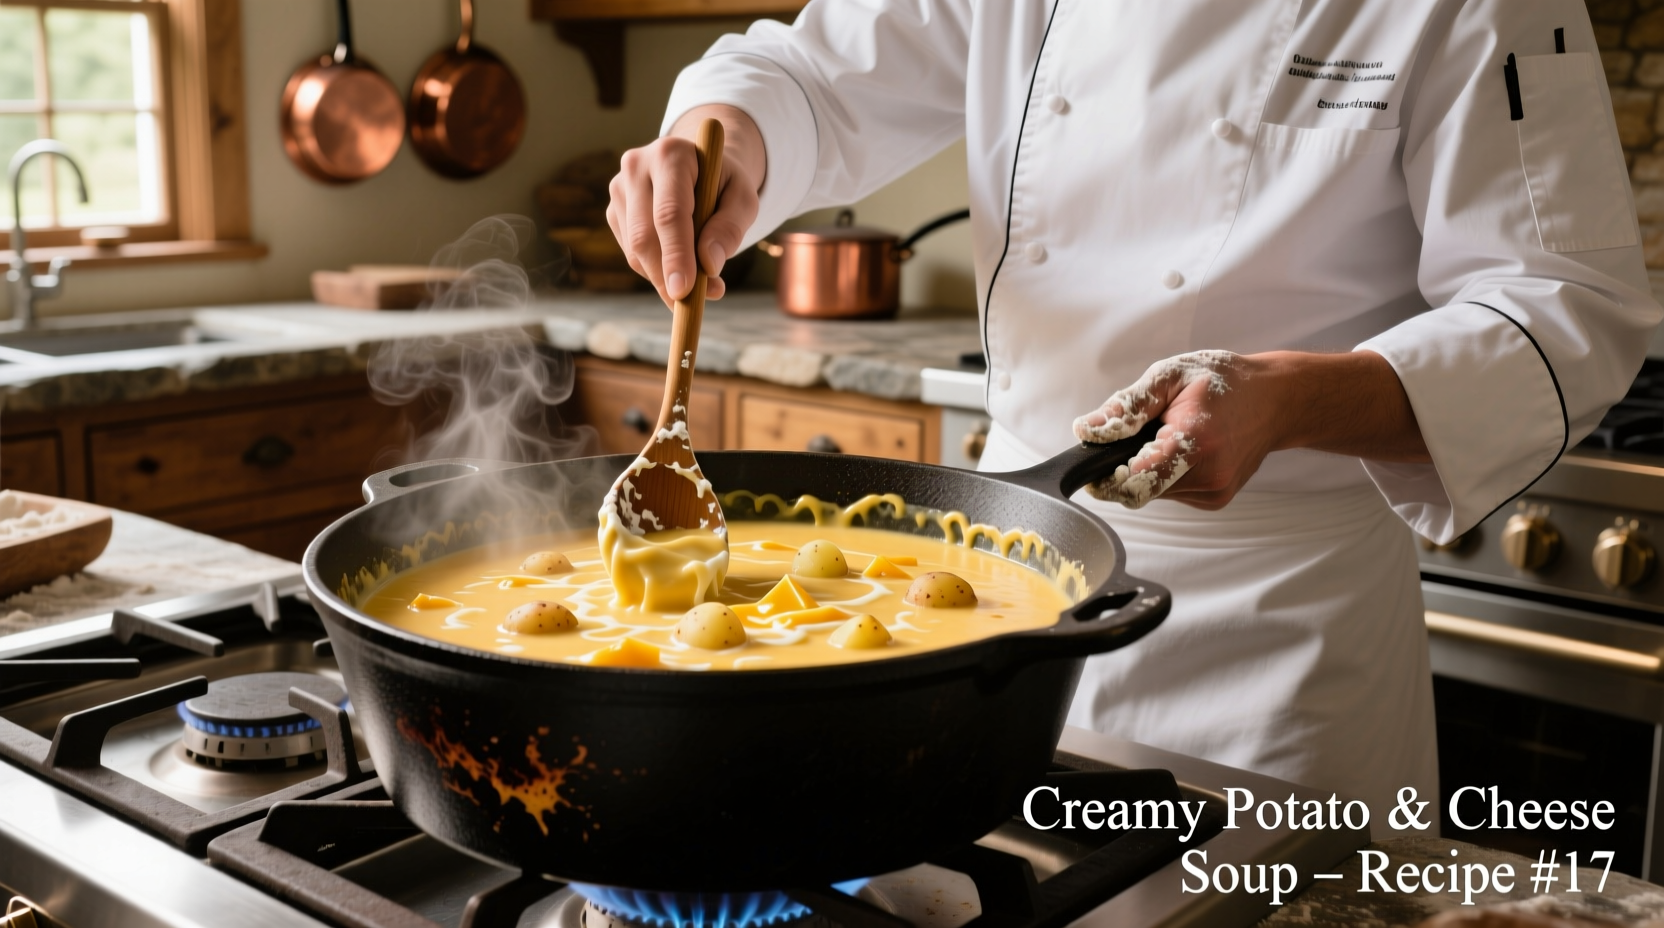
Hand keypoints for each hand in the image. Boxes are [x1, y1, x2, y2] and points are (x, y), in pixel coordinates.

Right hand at [608, 105, 766, 305]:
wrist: (700, 166)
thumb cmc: (724, 183)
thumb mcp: (743, 198)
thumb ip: (731, 228)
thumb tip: (710, 264)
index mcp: (671, 154)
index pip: (669, 213)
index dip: (676, 255)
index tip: (685, 290)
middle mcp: (636, 166)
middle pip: (644, 235)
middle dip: (666, 276)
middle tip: (691, 305)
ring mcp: (619, 188)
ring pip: (635, 249)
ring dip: (663, 277)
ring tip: (700, 286)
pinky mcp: (614, 210)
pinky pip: (631, 253)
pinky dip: (655, 270)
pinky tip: (679, 266)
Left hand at [1072, 350, 1429, 509]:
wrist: (1275, 399)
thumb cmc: (1222, 382)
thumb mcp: (1170, 377)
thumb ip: (1126, 407)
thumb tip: (1086, 431)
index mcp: (1194, 441)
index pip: (1133, 482)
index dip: (1106, 476)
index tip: (1095, 464)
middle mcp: (1209, 474)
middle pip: (1139, 490)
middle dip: (1126, 468)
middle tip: (1141, 436)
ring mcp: (1215, 491)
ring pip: (1153, 494)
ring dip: (1147, 471)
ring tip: (1168, 436)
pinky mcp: (1216, 499)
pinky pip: (1172, 494)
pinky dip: (1166, 475)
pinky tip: (1184, 449)